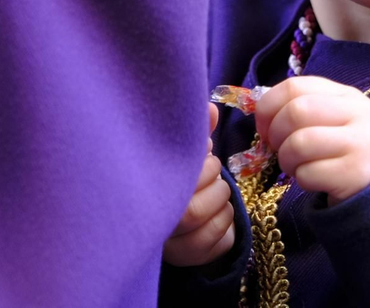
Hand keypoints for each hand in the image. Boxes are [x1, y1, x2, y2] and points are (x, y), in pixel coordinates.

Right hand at [163, 104, 236, 266]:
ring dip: (221, 199)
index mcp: (143, 191)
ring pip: (201, 220)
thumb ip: (194, 132)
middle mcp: (150, 223)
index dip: (197, 164)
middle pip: (190, 207)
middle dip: (211, 179)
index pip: (170, 181)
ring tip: (218, 189)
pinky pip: (217, 240)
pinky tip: (221, 212)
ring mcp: (169, 246)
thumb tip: (211, 111)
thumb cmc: (178, 178)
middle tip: (212, 169)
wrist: (178, 220)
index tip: (203, 152)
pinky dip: (227, 222)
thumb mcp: (182, 153)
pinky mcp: (191, 258)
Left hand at [254, 76, 369, 205]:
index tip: (263, 125)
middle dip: (276, 134)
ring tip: (294, 165)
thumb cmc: (343, 149)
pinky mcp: (355, 174)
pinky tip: (311, 179)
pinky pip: (308, 173)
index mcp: (347, 95)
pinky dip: (301, 179)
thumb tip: (260, 111)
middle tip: (278, 148)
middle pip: (297, 112)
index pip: (295, 86)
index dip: (269, 106)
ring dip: (286, 159)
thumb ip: (302, 107)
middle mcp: (358, 113)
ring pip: (300, 143)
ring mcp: (360, 144)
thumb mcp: (331, 119)